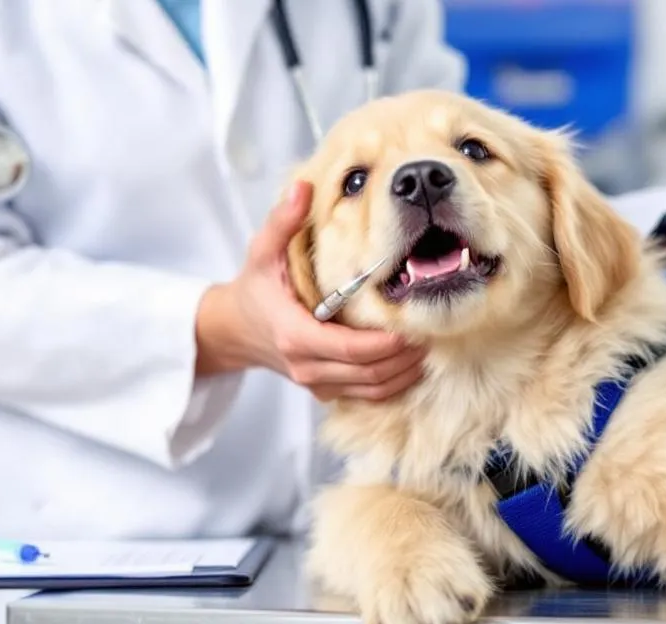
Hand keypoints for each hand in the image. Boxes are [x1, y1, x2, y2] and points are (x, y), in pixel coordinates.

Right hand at [195, 181, 426, 400]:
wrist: (234, 329)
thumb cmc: (254, 288)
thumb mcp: (262, 251)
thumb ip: (283, 221)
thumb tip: (302, 187)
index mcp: (294, 335)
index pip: (349, 349)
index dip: (385, 344)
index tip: (411, 328)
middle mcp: (306, 366)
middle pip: (367, 373)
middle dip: (404, 358)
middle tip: (431, 335)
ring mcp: (315, 383)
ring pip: (371, 389)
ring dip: (404, 374)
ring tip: (428, 349)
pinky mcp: (323, 389)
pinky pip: (365, 394)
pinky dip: (392, 383)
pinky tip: (411, 363)